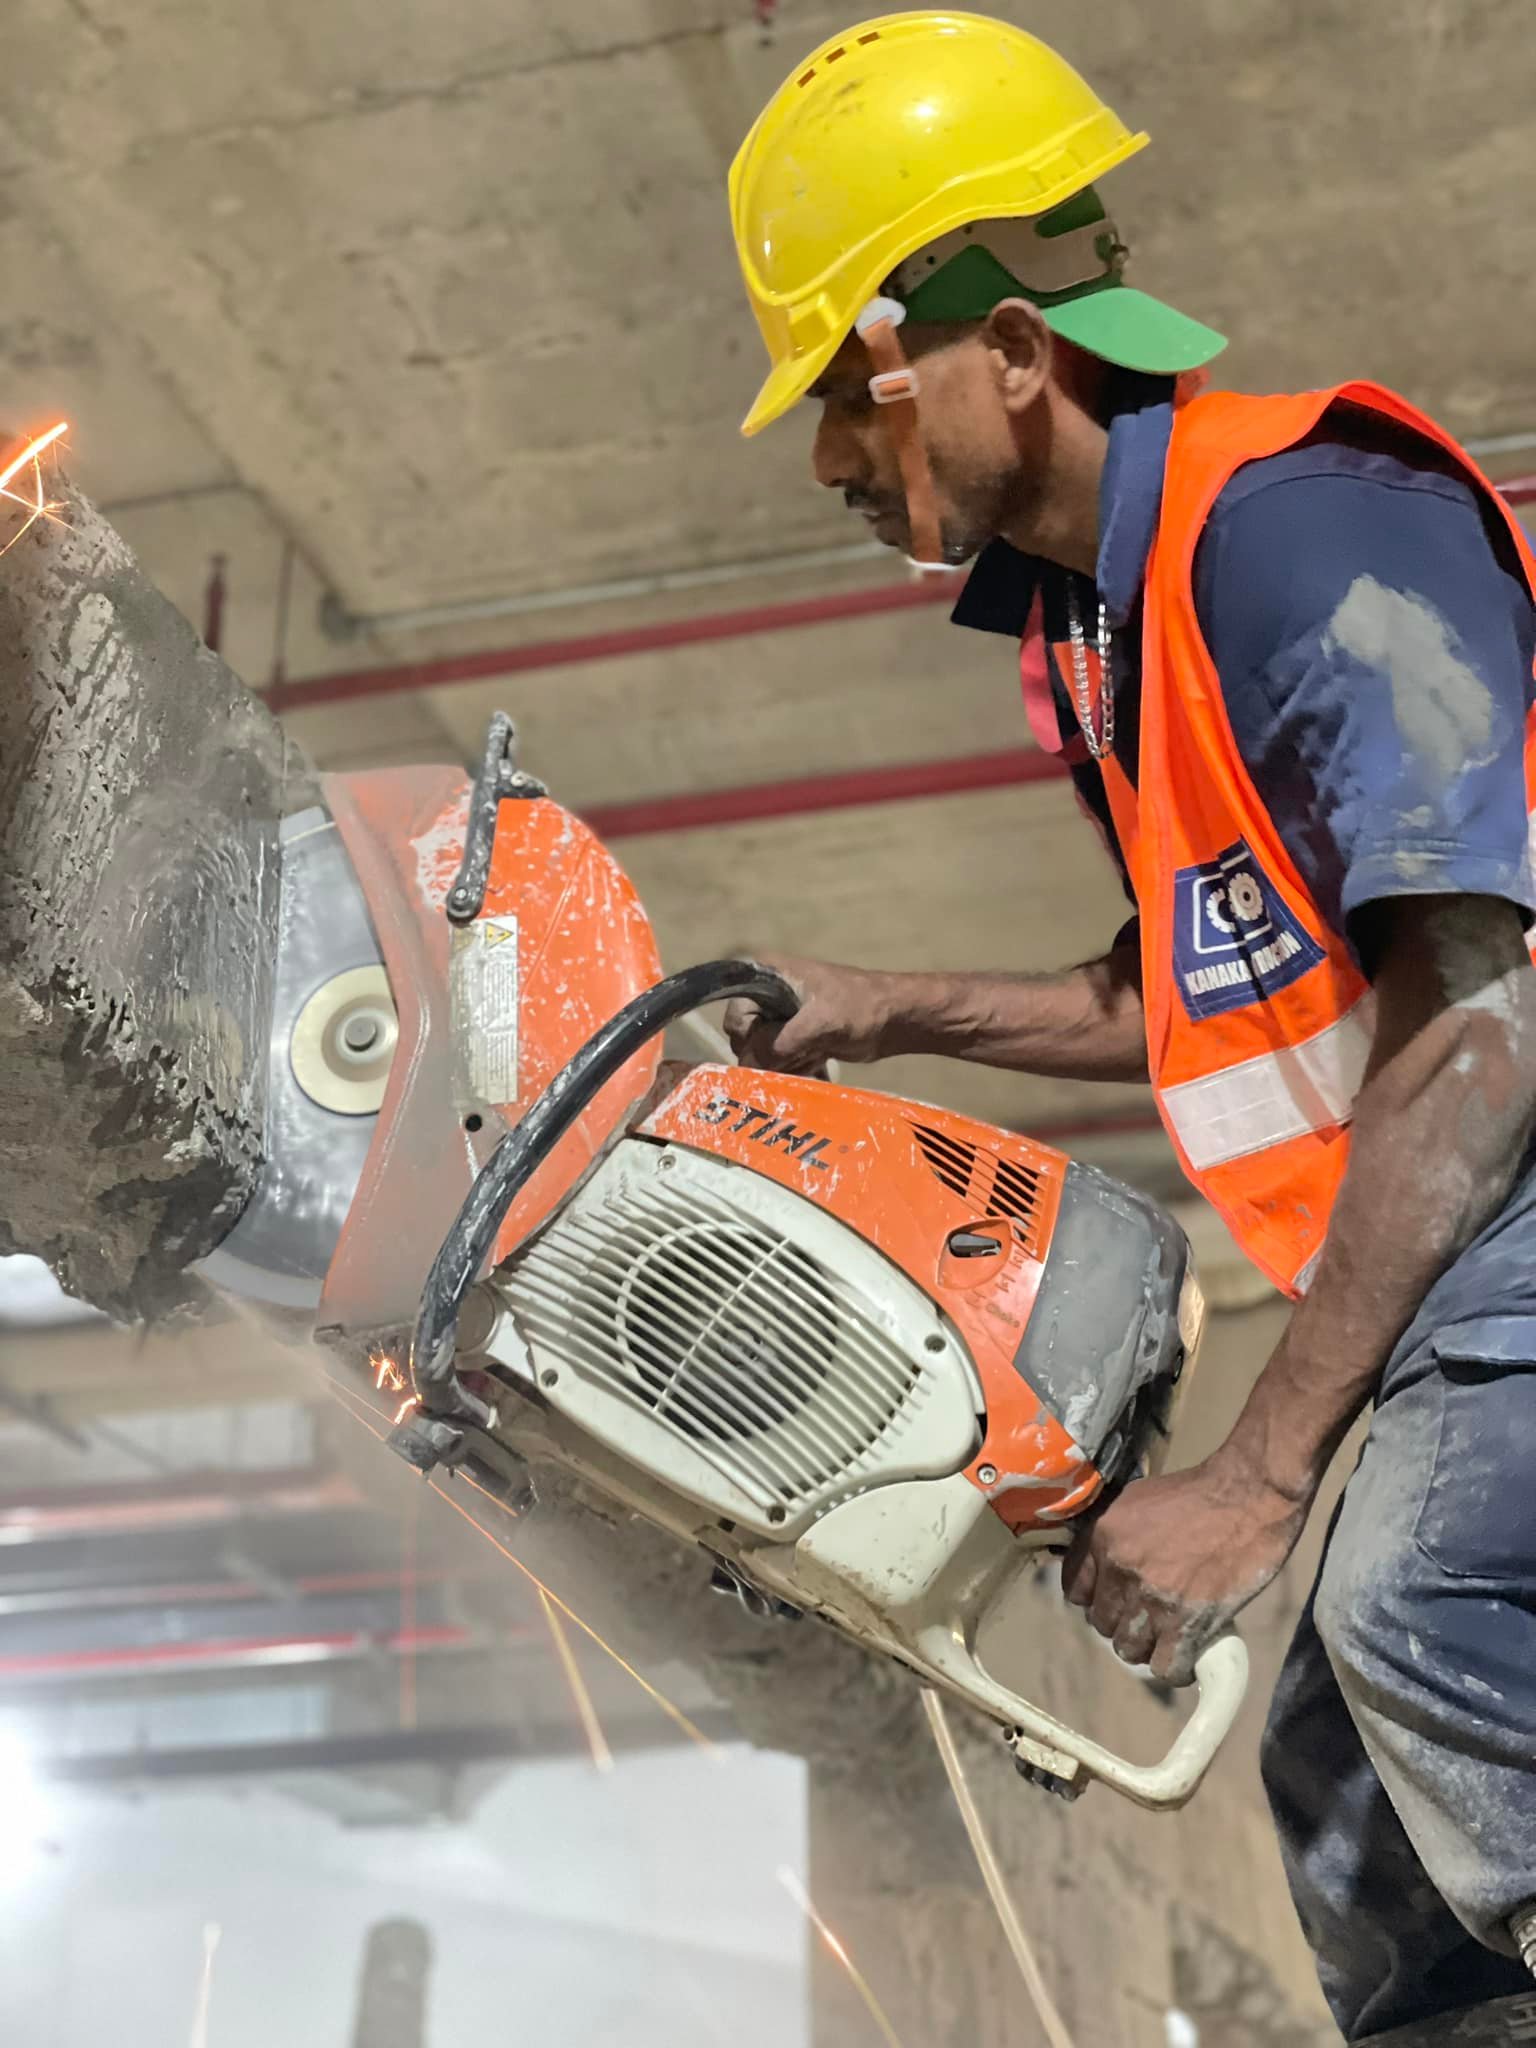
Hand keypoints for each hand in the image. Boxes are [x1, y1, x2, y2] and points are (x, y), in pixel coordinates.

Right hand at [722, 952, 896, 1073]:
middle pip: (747, 1039)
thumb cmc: (861, 1007)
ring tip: (816, 1056)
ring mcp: (782, 1019)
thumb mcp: (819, 1022)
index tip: (771, 1052)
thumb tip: (749, 1066)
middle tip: (801, 1054)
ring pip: (764, 1056)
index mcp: (767, 976)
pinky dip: (797, 1068)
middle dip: (771, 1056)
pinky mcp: (795, 1038)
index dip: (749, 1037)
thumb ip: (780, 1043)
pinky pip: (781, 1063)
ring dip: (787, 1065)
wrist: (895, 1019)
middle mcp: (768, 996)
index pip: (737, 1014)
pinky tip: (820, 1064)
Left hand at [1061, 1449, 1309, 1685]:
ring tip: (1169, 1636)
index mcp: (1103, 1535)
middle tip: (1150, 1616)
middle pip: (1103, 1623)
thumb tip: (1103, 1564)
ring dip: (1148, 1646)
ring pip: (1129, 1649)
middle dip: (1124, 1622)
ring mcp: (1152, 1598)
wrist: (1249, 1495)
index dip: (1096, 1598)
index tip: (1115, 1600)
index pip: (1075, 1589)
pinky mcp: (1186, 1622)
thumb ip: (1115, 1534)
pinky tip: (1187, 1654)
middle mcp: (1120, 1568)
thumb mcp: (1138, 1500)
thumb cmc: (1199, 1493)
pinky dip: (1176, 1667)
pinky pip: (1165, 1666)